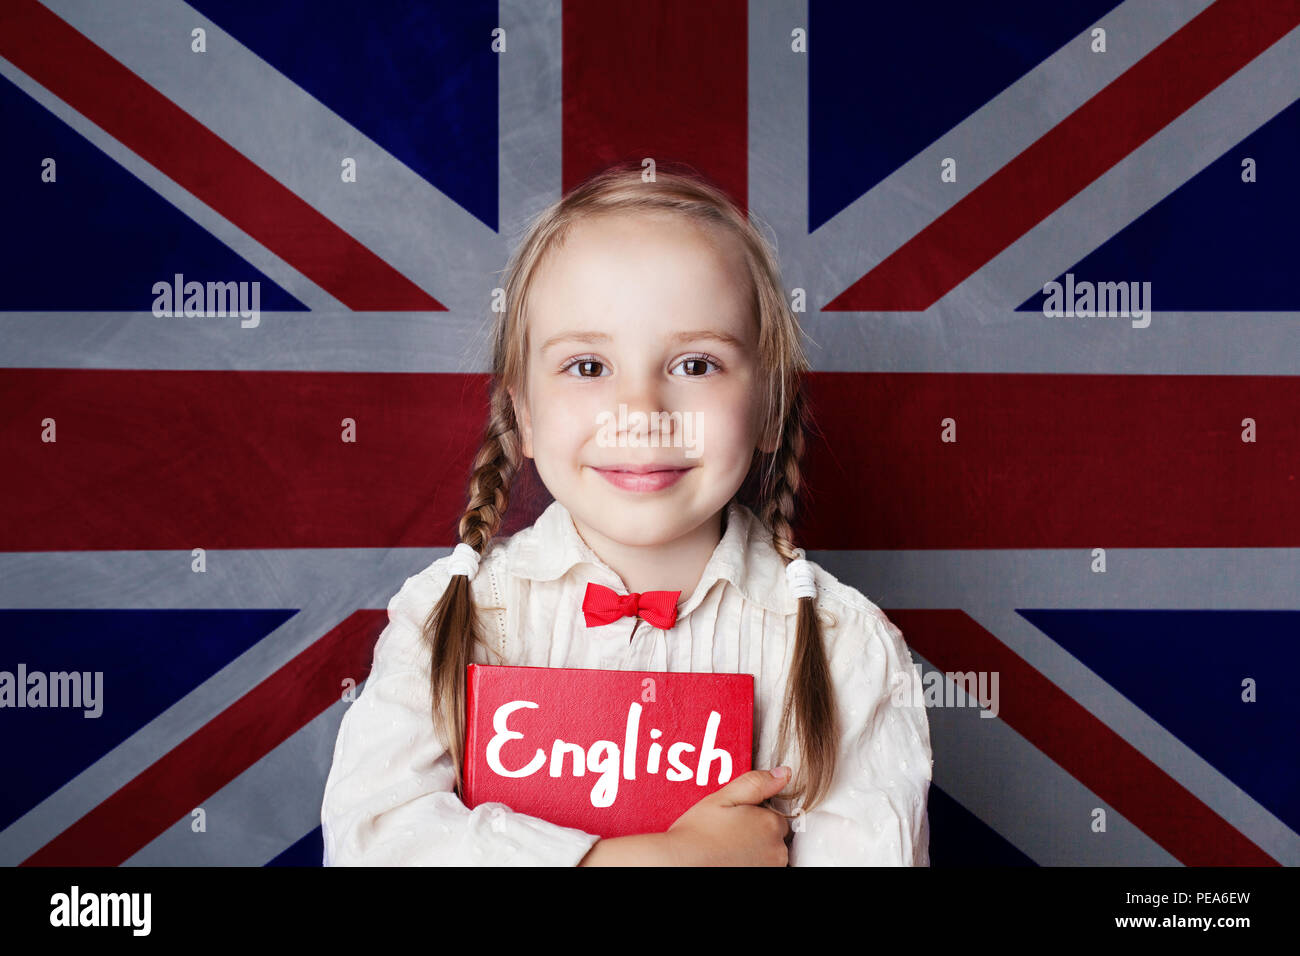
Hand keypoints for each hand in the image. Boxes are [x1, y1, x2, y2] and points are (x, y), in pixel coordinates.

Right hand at [663, 767, 792, 865]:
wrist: (679, 864)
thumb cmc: (696, 835)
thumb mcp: (723, 798)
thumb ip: (756, 783)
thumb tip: (782, 773)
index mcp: (769, 824)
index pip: (775, 817)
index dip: (754, 816)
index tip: (736, 819)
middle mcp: (776, 850)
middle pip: (774, 837)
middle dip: (756, 833)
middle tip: (728, 833)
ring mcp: (769, 869)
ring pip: (768, 855)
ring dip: (754, 851)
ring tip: (727, 848)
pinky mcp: (760, 878)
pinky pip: (760, 867)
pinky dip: (749, 863)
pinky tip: (730, 860)